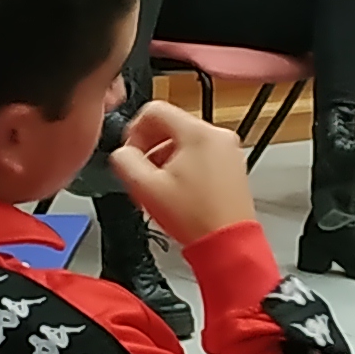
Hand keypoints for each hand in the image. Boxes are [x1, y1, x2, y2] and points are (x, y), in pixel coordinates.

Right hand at [113, 99, 256, 245]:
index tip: (131, 151)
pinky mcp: (233, 167)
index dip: (134, 131)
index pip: (154, 110)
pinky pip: (201, 156)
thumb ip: (124, 161)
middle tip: (142, 174)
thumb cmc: (196, 218)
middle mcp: (217, 135)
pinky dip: (184, 168)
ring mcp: (228, 151)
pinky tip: (177, 192)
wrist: (227, 243)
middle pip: (170, 126)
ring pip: (185, 142)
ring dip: (165, 160)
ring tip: (159, 188)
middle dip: (150, 149)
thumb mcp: (145, 188)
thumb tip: (121, 153)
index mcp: (197, 132)